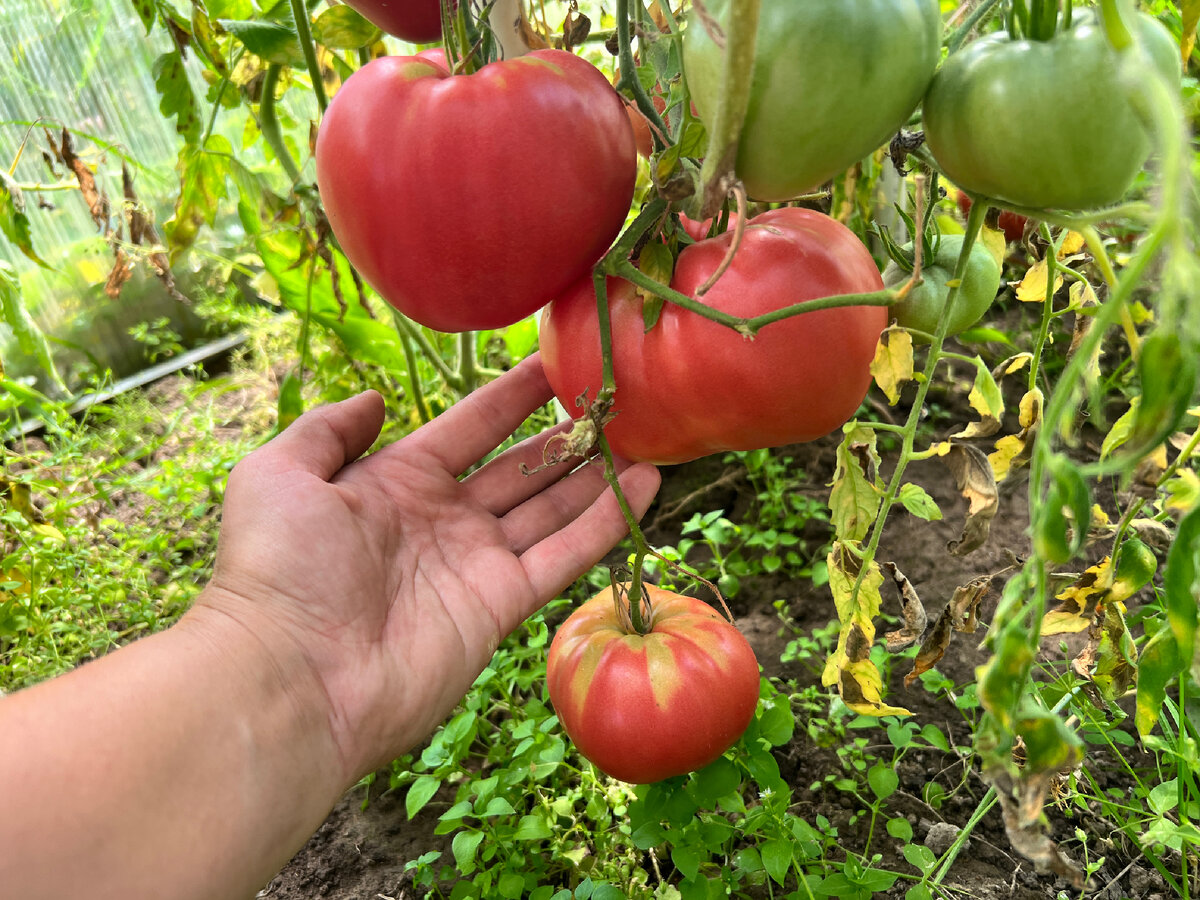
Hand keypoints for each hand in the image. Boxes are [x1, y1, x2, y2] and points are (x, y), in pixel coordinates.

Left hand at [193, 353, 659, 779]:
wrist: (294, 676)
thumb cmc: (278, 568)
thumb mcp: (279, 473)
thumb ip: (329, 429)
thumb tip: (375, 399)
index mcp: (395, 481)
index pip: (470, 426)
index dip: (511, 396)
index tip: (555, 361)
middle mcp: (443, 519)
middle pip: (519, 468)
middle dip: (565, 436)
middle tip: (617, 402)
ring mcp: (476, 563)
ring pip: (552, 508)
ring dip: (597, 475)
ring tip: (647, 438)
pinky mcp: (502, 605)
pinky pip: (565, 554)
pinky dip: (607, 522)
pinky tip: (648, 486)